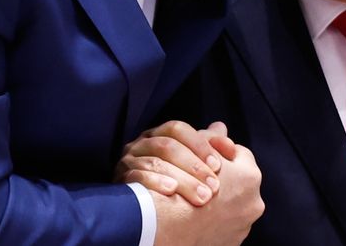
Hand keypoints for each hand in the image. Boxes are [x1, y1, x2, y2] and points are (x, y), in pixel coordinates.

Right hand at [116, 120, 235, 205]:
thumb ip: (208, 148)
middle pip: (167, 146)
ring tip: (202, 197)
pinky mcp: (121, 180)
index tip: (218, 165)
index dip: (199, 144)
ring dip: (182, 179)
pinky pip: (137, 177)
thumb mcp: (192, 165)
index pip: (177, 129)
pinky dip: (156, 182)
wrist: (145, 215)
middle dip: (194, 166)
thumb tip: (224, 134)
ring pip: (155, 162)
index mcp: (158, 135)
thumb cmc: (174, 185)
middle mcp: (141, 144)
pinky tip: (173, 192)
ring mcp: (129, 161)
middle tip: (214, 187)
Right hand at [152, 144, 264, 245]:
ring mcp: (243, 226)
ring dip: (218, 200)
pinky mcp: (230, 244)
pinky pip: (223, 226)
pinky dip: (212, 220)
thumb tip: (220, 127)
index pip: (239, 154)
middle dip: (222, 177)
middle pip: (238, 181)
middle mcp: (254, 202)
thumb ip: (210, 139)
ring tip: (195, 198)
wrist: (163, 229)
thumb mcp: (192, 151)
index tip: (204, 157)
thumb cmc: (177, 183)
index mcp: (249, 175)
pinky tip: (194, 216)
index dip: (219, 153)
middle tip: (199, 177)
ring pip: (232, 205)